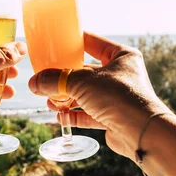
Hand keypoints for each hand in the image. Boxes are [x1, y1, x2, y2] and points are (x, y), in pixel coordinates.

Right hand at [28, 32, 169, 158]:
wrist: (142, 132)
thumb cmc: (118, 97)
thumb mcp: (82, 82)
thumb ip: (55, 80)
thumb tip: (34, 83)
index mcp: (121, 56)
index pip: (93, 42)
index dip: (73, 42)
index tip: (54, 43)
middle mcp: (121, 75)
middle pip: (86, 71)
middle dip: (64, 77)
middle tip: (45, 78)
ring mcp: (118, 97)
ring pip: (86, 94)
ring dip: (66, 98)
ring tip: (49, 102)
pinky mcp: (114, 117)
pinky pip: (90, 114)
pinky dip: (74, 115)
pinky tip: (60, 117)